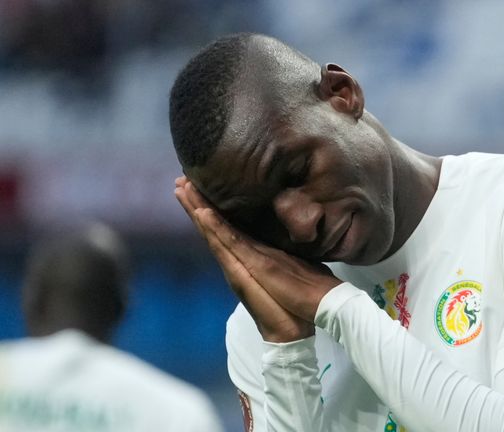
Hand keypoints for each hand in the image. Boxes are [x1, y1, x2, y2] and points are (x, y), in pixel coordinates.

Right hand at [174, 176, 316, 342]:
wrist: (295, 330)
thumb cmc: (298, 301)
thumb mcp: (294, 267)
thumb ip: (286, 253)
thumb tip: (292, 237)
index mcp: (251, 256)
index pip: (228, 227)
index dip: (212, 208)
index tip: (200, 185)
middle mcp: (239, 260)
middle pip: (213, 227)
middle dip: (196, 204)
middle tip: (180, 180)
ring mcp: (237, 267)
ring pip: (213, 233)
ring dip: (197, 210)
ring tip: (182, 189)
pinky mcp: (241, 274)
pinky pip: (224, 246)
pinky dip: (212, 228)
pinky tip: (202, 213)